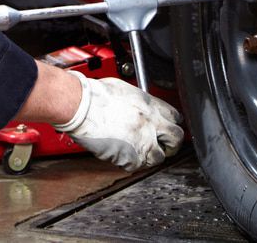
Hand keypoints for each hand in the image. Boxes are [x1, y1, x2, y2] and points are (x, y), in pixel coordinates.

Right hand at [54, 71, 183, 171]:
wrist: (81, 105)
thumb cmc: (95, 95)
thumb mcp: (125, 90)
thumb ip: (138, 102)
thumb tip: (139, 107)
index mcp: (150, 105)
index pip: (175, 118)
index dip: (171, 125)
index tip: (167, 129)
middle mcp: (151, 124)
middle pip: (176, 138)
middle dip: (171, 144)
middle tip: (164, 147)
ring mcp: (142, 142)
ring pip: (160, 157)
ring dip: (152, 156)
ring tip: (141, 153)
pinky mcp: (130, 157)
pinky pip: (137, 166)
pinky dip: (131, 163)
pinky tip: (123, 156)